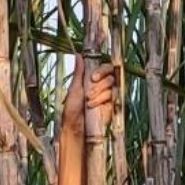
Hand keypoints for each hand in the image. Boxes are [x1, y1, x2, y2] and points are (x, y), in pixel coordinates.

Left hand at [52, 55, 121, 184]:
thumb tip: (79, 55)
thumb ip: (79, 72)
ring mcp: (109, 96)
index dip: (102, 69)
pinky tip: (94, 106)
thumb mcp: (74, 89)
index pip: (104, 67)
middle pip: (111, 73)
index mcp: (92, 79)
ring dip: (100, 92)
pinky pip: (114, 96)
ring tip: (89, 101)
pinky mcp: (113, 106)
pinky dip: (104, 100)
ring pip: (112, 85)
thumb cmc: (71, 110)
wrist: (76, 129)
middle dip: (101, 80)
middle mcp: (103, 86)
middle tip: (92, 85)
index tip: (93, 77)